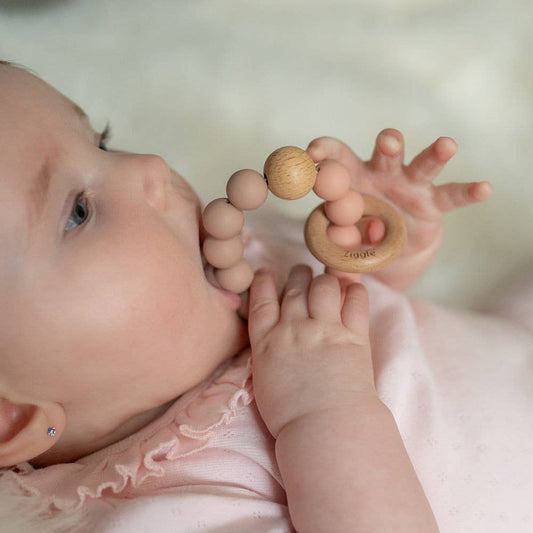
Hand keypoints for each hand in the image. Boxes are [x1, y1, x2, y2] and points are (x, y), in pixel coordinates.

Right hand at [248, 264, 374, 438]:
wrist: (323, 430)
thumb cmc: (290, 417)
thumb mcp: (265, 380)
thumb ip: (269, 353)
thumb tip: (275, 340)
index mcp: (267, 343)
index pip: (261, 302)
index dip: (263, 283)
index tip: (266, 272)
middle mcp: (293, 329)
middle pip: (294, 289)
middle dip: (298, 275)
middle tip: (301, 272)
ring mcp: (324, 329)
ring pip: (323, 287)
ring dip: (324, 278)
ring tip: (327, 275)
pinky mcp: (353, 336)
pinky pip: (355, 301)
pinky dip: (354, 290)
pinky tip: (353, 288)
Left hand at [306, 130, 493, 288]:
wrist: (385, 251)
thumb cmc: (355, 235)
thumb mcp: (339, 238)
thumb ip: (335, 238)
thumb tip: (335, 237)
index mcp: (353, 178)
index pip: (338, 157)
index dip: (326, 151)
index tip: (312, 151)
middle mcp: (383, 175)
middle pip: (386, 153)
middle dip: (389, 144)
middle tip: (388, 140)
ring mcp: (410, 187)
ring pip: (422, 166)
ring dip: (434, 155)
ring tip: (447, 145)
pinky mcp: (433, 204)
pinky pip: (452, 197)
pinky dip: (467, 193)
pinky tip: (484, 189)